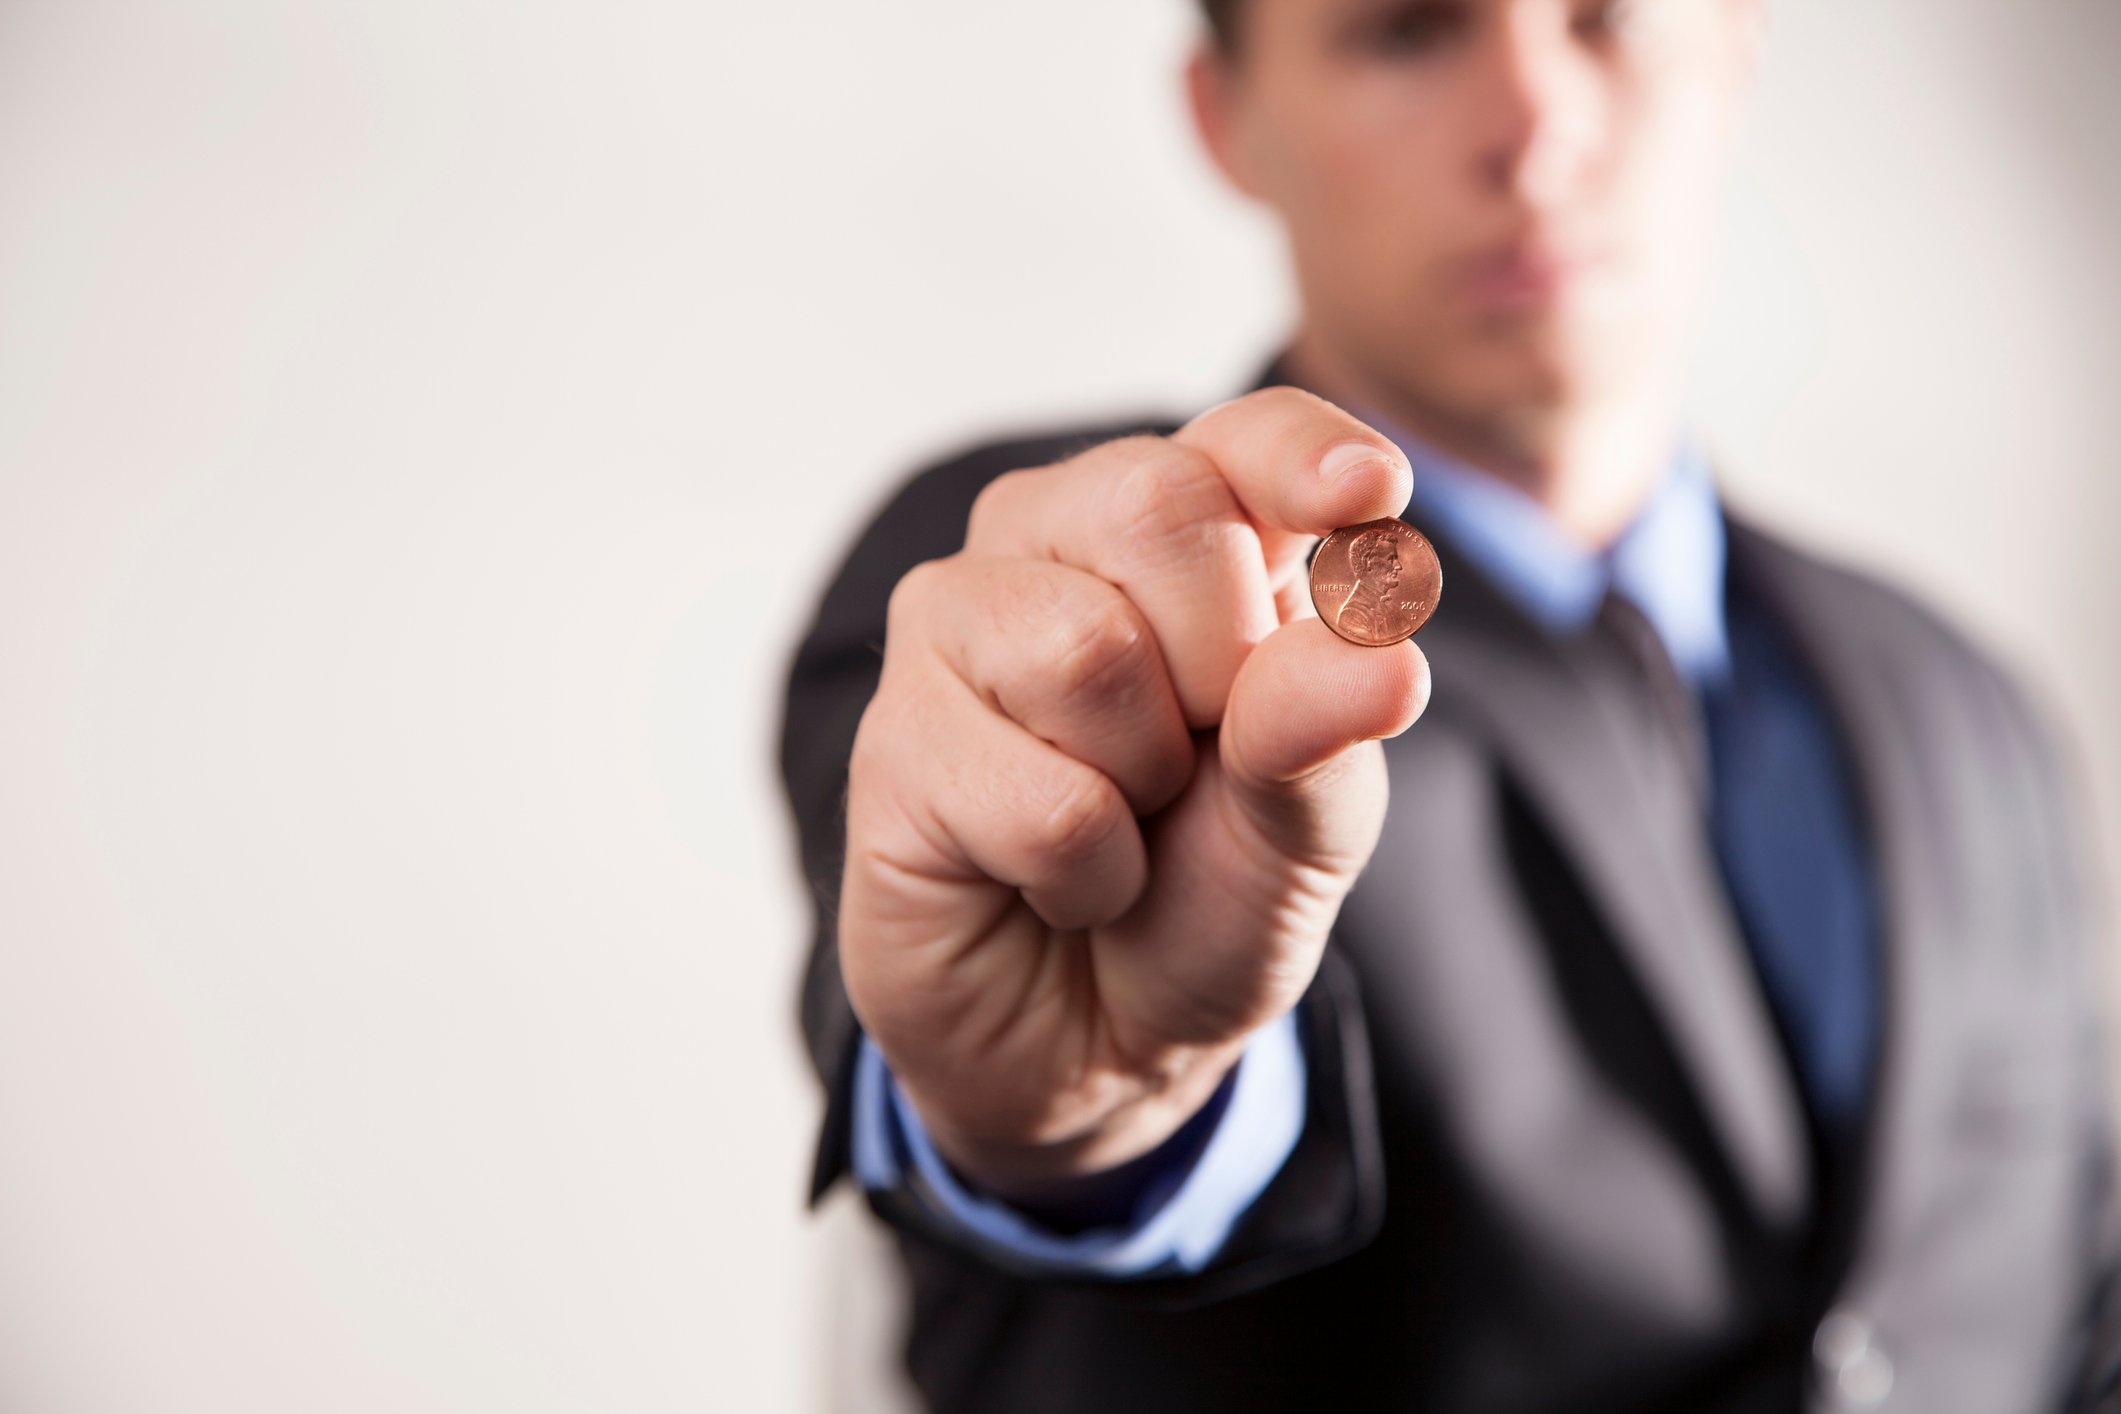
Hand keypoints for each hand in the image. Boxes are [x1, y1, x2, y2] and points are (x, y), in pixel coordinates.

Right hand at [840, 388, 1429, 1202]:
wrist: (1096, 1041)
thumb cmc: (1203, 897)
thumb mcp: (1306, 829)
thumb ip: (1328, 735)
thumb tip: (1383, 659)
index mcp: (1183, 528)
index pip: (1244, 437)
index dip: (1303, 455)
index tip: (1368, 496)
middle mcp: (1055, 541)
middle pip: (1157, 503)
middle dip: (1222, 663)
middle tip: (1197, 758)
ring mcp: (956, 628)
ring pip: (1086, 651)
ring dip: (1142, 786)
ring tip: (1118, 824)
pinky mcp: (892, 741)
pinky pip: (1041, 800)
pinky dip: (1086, 874)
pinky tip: (1055, 881)